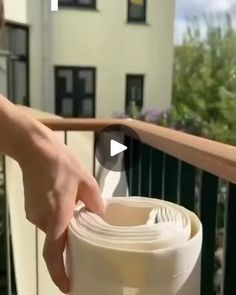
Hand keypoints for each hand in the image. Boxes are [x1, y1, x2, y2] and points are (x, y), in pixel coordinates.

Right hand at [19, 125, 104, 292]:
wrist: (36, 149)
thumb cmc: (62, 164)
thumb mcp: (86, 181)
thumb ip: (95, 202)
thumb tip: (101, 216)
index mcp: (58, 214)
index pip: (54, 252)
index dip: (60, 273)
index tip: (68, 286)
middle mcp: (43, 219)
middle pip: (57, 240)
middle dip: (70, 242)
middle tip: (86, 237)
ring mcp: (34, 214)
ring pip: (53, 228)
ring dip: (65, 224)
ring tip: (77, 210)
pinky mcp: (31, 208)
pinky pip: (47, 219)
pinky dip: (57, 217)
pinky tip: (65, 201)